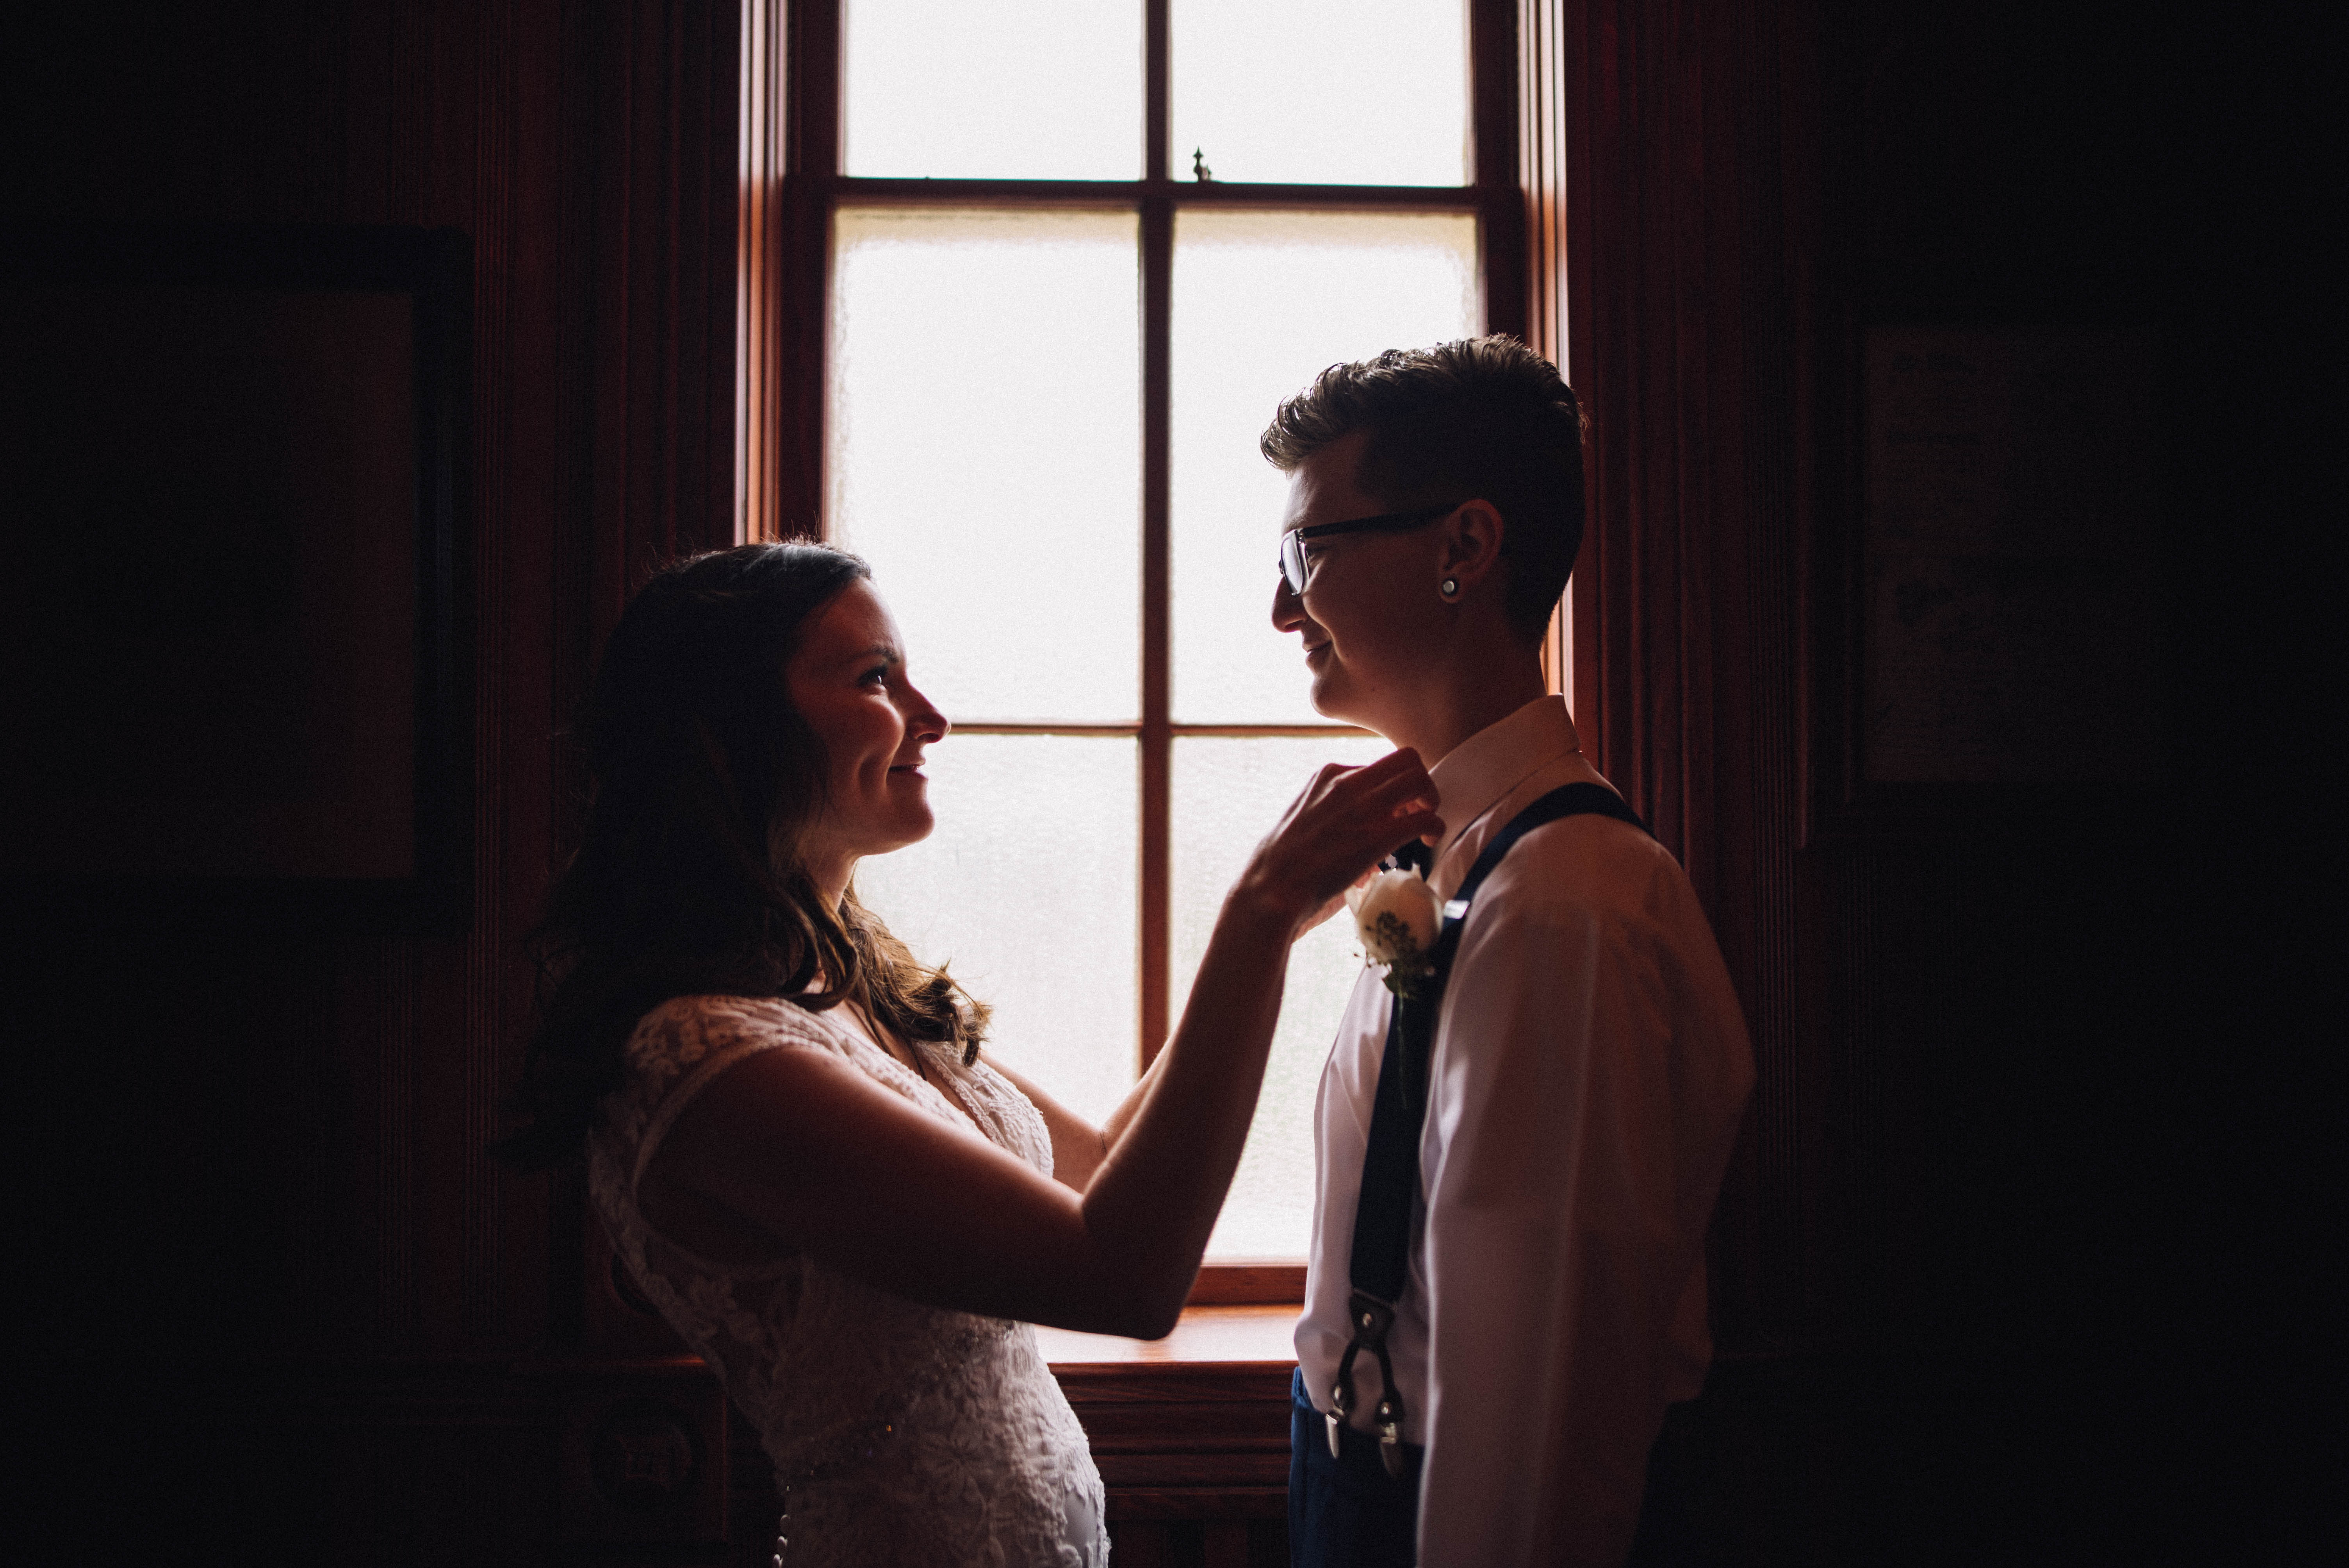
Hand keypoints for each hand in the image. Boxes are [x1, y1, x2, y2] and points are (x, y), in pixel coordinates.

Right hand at [1237, 750, 1442, 940]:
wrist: (1270, 889)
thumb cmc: (1281, 865)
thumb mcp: (1303, 821)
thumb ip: (1331, 817)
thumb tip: (1357, 842)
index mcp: (1326, 775)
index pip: (1377, 766)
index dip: (1392, 788)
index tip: (1393, 812)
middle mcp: (1347, 783)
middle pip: (1406, 759)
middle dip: (1419, 783)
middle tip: (1417, 812)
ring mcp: (1363, 808)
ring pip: (1420, 779)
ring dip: (1431, 800)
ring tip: (1423, 826)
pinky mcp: (1377, 836)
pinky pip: (1425, 818)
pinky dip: (1435, 827)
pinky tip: (1427, 842)